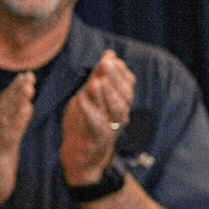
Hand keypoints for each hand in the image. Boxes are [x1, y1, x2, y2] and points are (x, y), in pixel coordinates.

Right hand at [0, 71, 35, 204]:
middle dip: (17, 90)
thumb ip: (14, 123)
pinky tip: (25, 111)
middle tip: (29, 75)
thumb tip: (25, 104)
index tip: (27, 74)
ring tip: (29, 87)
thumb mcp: (6, 140)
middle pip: (4, 105)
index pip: (2, 102)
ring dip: (17, 101)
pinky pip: (7, 135)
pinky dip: (17, 122)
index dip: (15, 88)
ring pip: (6, 116)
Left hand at [61, 49, 135, 184]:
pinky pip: (96, 125)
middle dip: (115, 79)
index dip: (121, 72)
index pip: (128, 86)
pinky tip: (81, 100)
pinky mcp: (97, 139)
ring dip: (107, 95)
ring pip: (116, 111)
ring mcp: (111, 129)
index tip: (112, 58)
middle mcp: (120, 117)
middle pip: (124, 97)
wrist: (80, 154)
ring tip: (96, 81)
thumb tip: (110, 54)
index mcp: (120, 105)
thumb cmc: (86, 122)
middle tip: (106, 63)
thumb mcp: (91, 96)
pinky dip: (90, 112)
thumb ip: (99, 77)